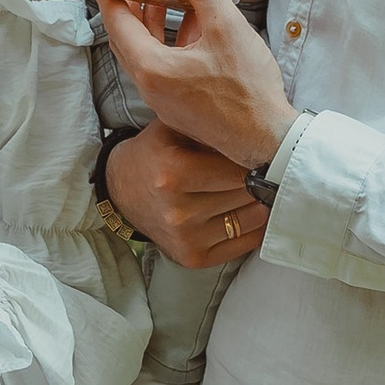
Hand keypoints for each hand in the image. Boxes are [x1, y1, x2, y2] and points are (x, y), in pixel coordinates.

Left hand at [98, 0, 294, 175]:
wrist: (267, 139)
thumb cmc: (247, 89)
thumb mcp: (226, 27)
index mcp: (151, 68)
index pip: (117, 23)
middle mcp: (150, 87)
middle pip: (127, 40)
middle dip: (129, 8)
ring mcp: (164, 101)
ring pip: (146, 55)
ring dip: (152, 26)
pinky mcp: (181, 107)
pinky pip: (164, 69)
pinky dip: (170, 44)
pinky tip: (194, 27)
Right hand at [102, 118, 273, 271]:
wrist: (121, 190)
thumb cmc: (155, 153)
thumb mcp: (174, 126)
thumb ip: (209, 125)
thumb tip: (258, 133)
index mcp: (173, 173)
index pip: (239, 169)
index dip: (255, 159)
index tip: (262, 153)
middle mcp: (178, 211)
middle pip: (247, 194)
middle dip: (259, 179)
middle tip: (262, 169)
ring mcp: (185, 238)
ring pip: (252, 219)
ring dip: (259, 203)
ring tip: (254, 189)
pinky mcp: (193, 258)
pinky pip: (244, 244)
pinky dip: (254, 227)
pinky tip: (247, 210)